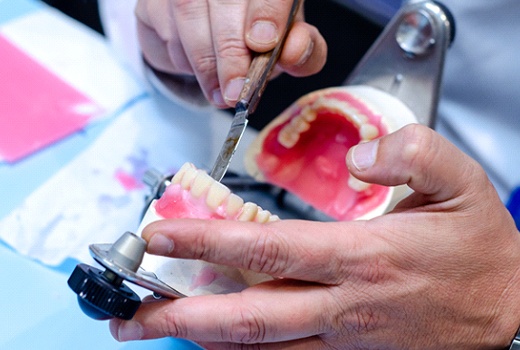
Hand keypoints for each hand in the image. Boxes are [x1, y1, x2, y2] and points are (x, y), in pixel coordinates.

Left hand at [110, 124, 519, 348]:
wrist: (511, 317)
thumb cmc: (482, 253)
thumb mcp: (462, 184)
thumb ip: (411, 155)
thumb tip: (362, 157)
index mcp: (363, 257)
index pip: (266, 248)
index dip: (207, 240)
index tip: (159, 233)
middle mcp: (344, 305)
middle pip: (247, 314)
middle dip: (180, 312)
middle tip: (128, 311)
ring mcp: (344, 338)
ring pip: (260, 345)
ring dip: (200, 336)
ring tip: (150, 327)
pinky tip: (212, 342)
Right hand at [135, 0, 326, 107]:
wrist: (211, 36)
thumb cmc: (255, 37)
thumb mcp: (287, 46)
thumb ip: (303, 50)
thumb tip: (295, 50)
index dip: (266, 10)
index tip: (263, 43)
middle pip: (224, 0)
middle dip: (230, 52)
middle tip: (236, 91)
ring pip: (188, 12)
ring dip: (204, 62)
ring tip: (220, 94)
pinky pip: (164, 25)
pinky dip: (182, 57)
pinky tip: (197, 70)